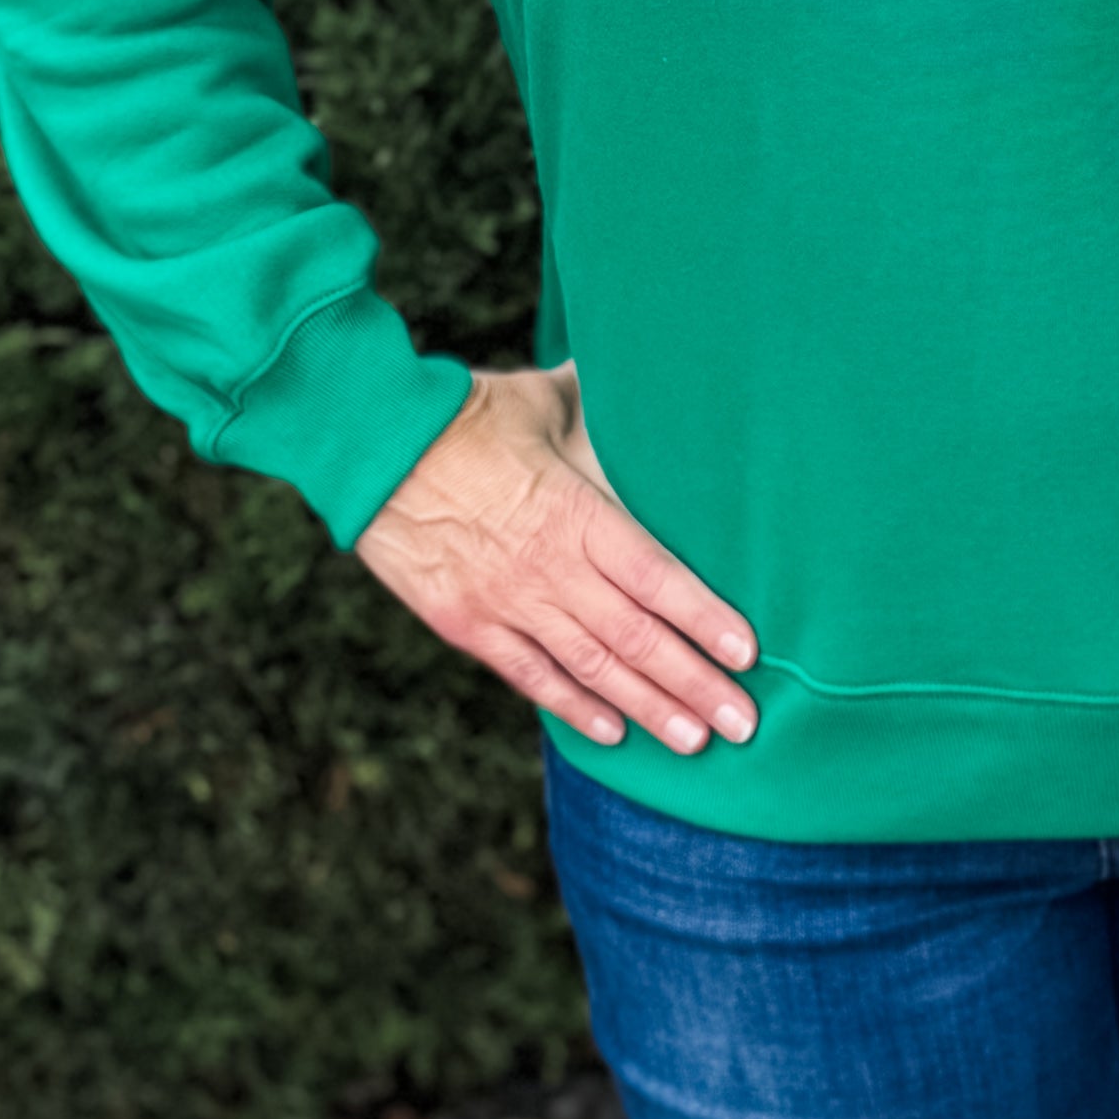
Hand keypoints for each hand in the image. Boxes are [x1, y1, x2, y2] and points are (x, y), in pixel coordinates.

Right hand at [355, 363, 758, 757]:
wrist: (370, 446)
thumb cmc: (464, 414)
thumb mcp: (541, 400)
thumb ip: (598, 407)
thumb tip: (643, 378)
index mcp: (575, 513)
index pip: (658, 578)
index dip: (705, 620)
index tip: (748, 654)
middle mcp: (548, 569)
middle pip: (637, 638)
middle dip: (696, 684)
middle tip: (744, 724)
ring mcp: (506, 603)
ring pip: (592, 668)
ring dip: (648, 708)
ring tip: (696, 741)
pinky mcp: (466, 624)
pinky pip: (530, 676)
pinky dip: (574, 706)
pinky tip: (614, 731)